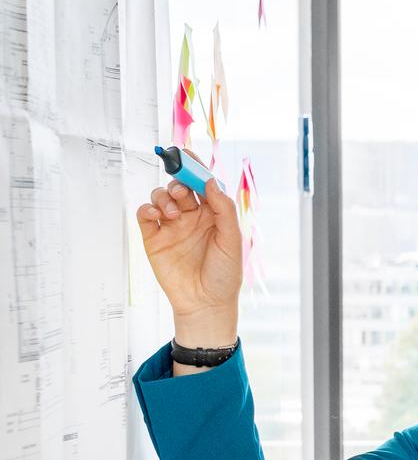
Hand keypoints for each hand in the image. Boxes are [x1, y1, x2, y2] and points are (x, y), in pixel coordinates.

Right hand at [135, 177, 242, 338]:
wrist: (205, 304)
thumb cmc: (224, 276)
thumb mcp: (232, 241)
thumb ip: (224, 210)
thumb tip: (211, 182)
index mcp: (213, 215)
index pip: (203, 184)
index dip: (194, 167)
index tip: (186, 155)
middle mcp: (192, 217)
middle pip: (180, 186)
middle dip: (179, 181)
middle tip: (182, 192)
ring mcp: (172, 226)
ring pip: (161, 196)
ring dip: (164, 197)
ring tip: (173, 214)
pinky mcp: (154, 238)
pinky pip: (145, 214)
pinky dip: (147, 208)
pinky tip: (156, 214)